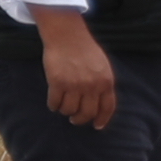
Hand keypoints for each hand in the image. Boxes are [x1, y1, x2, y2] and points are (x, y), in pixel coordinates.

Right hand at [39, 12, 117, 128]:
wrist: (67, 35)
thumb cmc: (84, 48)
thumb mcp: (102, 66)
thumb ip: (103, 83)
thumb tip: (100, 103)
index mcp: (106, 81)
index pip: (107, 108)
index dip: (102, 119)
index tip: (96, 126)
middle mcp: (92, 86)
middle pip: (87, 113)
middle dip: (80, 119)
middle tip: (75, 119)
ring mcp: (74, 85)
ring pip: (70, 110)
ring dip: (65, 111)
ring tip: (63, 108)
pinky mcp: (57, 83)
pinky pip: (55, 102)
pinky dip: (53, 106)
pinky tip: (53, 103)